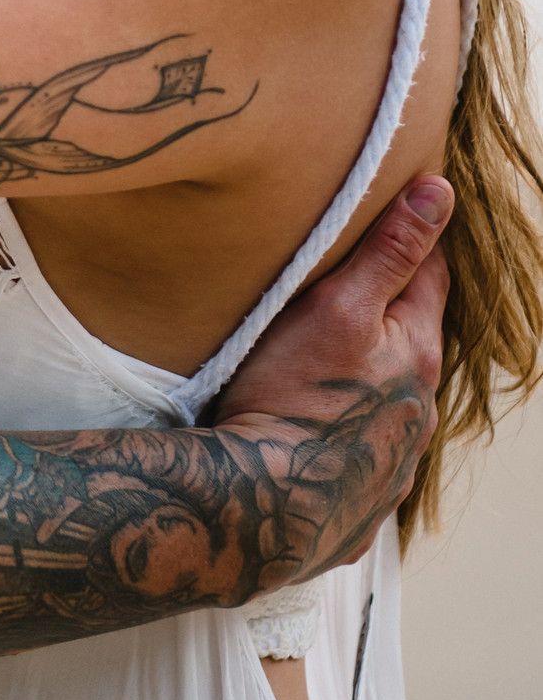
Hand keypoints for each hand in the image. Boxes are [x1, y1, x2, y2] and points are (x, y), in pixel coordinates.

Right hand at [214, 175, 450, 581]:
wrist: (257, 506)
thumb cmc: (290, 399)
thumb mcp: (337, 306)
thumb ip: (390, 251)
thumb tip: (442, 192)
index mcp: (418, 355)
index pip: (430, 278)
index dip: (411, 247)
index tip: (388, 224)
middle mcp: (419, 412)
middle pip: (413, 344)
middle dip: (389, 318)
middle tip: (346, 293)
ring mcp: (394, 464)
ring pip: (392, 404)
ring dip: (370, 383)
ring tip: (328, 369)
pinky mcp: (361, 506)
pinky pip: (362, 461)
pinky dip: (347, 441)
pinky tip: (317, 439)